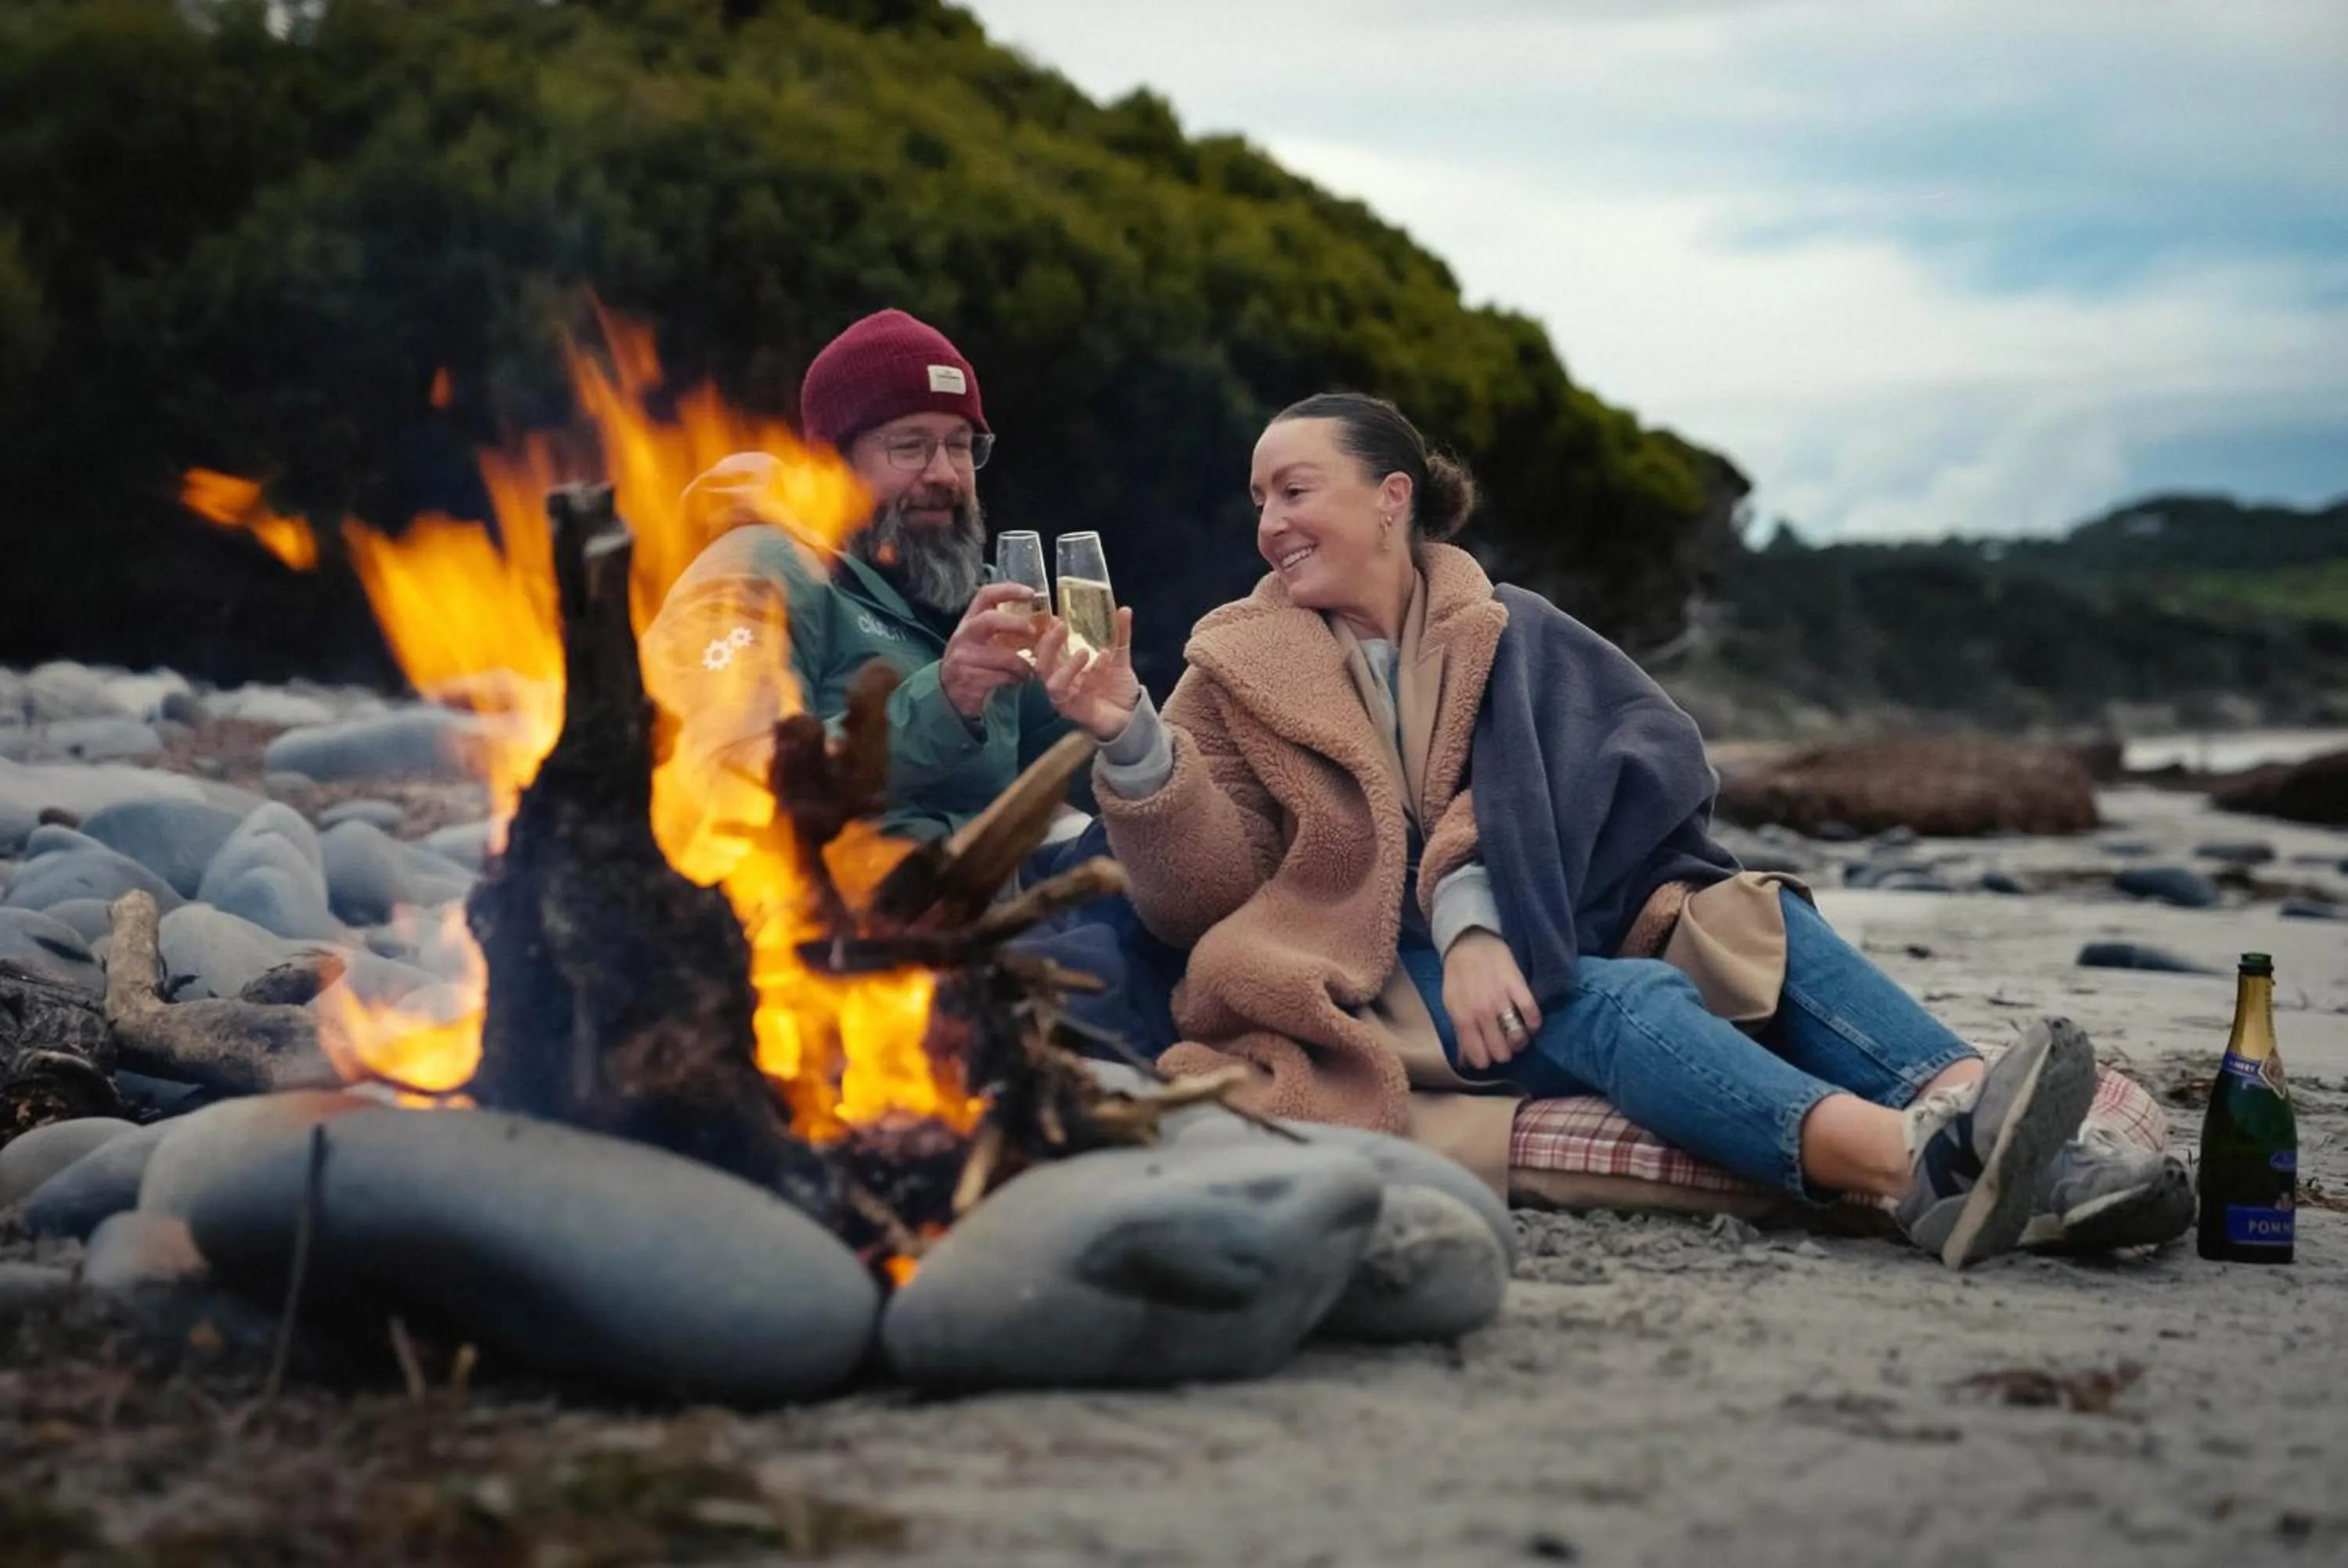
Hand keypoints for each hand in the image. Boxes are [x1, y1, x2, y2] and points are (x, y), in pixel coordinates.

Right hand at [941, 582, 1041, 718]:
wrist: (948, 693)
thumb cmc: (973, 661)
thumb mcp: (982, 639)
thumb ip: (1003, 628)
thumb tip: (1044, 621)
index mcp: (970, 620)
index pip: (986, 595)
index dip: (1009, 590)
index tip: (1031, 593)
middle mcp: (964, 635)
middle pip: (989, 620)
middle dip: (1016, 623)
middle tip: (1033, 632)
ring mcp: (963, 657)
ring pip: (1002, 656)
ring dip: (1022, 664)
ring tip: (1030, 669)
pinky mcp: (968, 679)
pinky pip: (1000, 677)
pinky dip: (1014, 679)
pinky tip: (1016, 681)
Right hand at [1035, 605, 1140, 742]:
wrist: (1131, 715)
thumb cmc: (1118, 687)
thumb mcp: (1119, 657)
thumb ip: (1120, 634)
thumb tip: (1124, 609)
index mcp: (1067, 666)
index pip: (1049, 647)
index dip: (1048, 632)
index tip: (1056, 617)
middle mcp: (1062, 680)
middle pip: (1042, 662)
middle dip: (1048, 644)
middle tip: (1061, 627)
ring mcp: (1065, 696)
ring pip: (1051, 681)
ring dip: (1066, 665)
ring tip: (1084, 651)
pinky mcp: (1073, 711)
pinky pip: (1070, 695)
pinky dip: (1087, 677)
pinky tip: (1102, 662)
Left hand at [1443, 930, 1541, 1071]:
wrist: (1470, 943)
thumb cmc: (1458, 976)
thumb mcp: (1451, 1005)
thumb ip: (1460, 1033)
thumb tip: (1465, 1062)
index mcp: (1462, 1017)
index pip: (1478, 1056)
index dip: (1484, 1061)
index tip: (1487, 1056)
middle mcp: (1481, 1012)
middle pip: (1501, 1052)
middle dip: (1503, 1053)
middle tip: (1503, 1045)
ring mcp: (1501, 999)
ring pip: (1517, 1038)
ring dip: (1519, 1042)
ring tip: (1516, 1036)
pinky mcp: (1518, 986)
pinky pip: (1532, 1014)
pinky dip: (1533, 1024)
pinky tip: (1529, 1023)